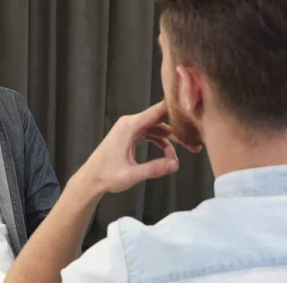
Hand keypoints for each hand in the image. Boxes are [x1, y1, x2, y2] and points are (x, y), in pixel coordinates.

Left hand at [78, 101, 201, 194]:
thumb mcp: (132, 175)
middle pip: (161, 120)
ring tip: (189, 150)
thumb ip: (154, 169)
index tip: (192, 109)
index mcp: (129, 126)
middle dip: (179, 130)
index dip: (175, 108)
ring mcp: (129, 128)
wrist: (91, 178)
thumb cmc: (106, 176)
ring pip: (157, 127)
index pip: (157, 111)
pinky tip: (170, 155)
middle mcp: (130, 123)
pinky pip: (150, 133)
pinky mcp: (129, 135)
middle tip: (196, 142)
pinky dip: (161, 142)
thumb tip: (175, 165)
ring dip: (172, 138)